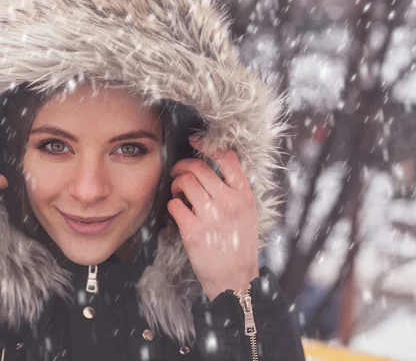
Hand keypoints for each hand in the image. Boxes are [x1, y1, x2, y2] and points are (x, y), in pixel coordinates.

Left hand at [168, 136, 259, 299]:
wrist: (235, 278)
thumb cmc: (240, 245)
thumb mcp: (248, 214)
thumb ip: (235, 191)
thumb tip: (215, 167)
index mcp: (244, 195)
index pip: (227, 158)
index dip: (208, 145)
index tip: (195, 141)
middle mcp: (229, 202)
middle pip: (199, 167)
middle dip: (182, 165)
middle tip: (177, 172)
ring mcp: (211, 215)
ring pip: (185, 181)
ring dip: (176, 184)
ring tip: (177, 192)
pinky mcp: (194, 230)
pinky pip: (174, 204)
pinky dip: (172, 204)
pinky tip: (176, 210)